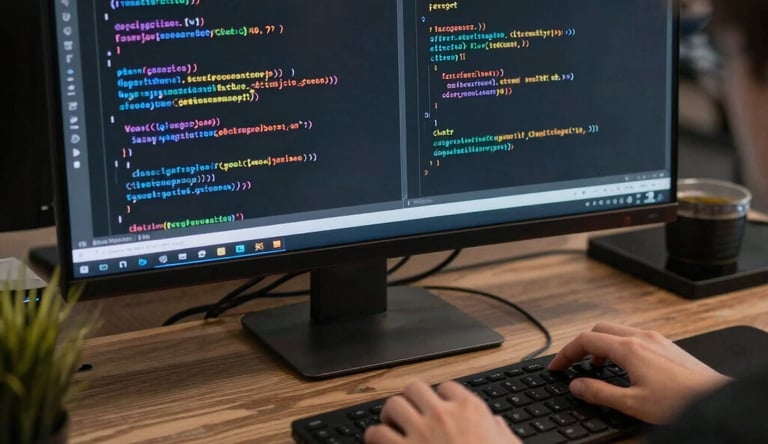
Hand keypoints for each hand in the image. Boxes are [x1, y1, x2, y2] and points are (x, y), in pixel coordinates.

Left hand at [364, 380, 520, 443]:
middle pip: (415, 389)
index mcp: (470, 410)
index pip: (447, 388)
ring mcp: (421, 432)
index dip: (440, 398)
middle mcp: (443, 415)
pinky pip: (376, 433)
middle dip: (410, 401)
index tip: (438, 408)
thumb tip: (496, 424)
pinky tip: (378, 443)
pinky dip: (374, 437)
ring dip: (390, 415)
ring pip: (393, 405)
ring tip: (391, 426)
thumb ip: (501, 433)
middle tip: (409, 414)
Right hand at [548, 322, 731, 423]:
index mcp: (629, 348)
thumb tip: (576, 385)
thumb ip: (599, 393)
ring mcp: (656, 339)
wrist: (718, 402)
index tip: (557, 367)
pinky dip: (619, 347)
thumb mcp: (632, 403)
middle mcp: (642, 337)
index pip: (585, 340)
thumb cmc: (681, 403)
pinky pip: (634, 337)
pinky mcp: (667, 346)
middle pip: (599, 330)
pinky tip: (624, 367)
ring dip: (601, 346)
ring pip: (617, 332)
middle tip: (574, 365)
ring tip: (597, 368)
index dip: (566, 353)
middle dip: (582, 346)